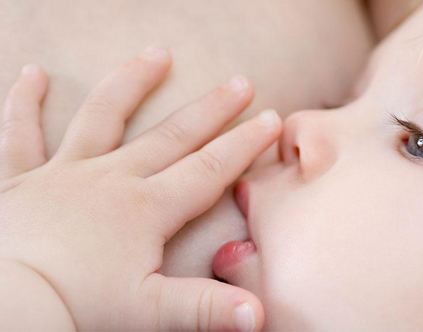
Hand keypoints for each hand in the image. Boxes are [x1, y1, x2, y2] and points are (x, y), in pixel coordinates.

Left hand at [0, 47, 278, 330]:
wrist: (3, 305)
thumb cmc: (76, 309)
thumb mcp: (150, 313)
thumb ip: (207, 309)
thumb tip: (258, 316)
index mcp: (146, 209)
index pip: (209, 170)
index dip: (243, 144)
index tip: (271, 118)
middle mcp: (111, 180)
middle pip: (172, 136)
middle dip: (211, 109)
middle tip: (240, 82)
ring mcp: (65, 174)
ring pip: (103, 117)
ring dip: (132, 83)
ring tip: (157, 54)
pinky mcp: (20, 181)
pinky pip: (21, 135)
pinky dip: (24, 103)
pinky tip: (33, 73)